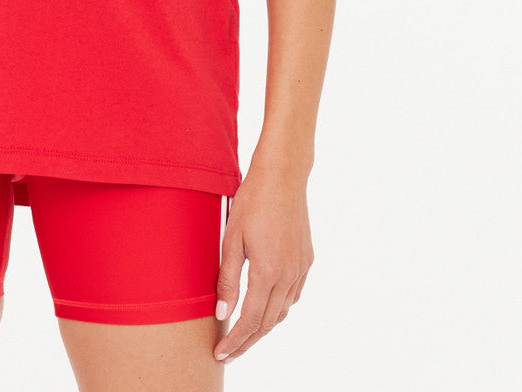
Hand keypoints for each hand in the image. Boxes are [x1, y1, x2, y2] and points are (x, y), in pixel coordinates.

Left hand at [213, 163, 312, 364]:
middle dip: (248, 341)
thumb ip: (228, 278)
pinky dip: (279, 308)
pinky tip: (267, 307)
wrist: (282, 175)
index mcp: (268, 272)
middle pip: (268, 323)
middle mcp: (289, 275)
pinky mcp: (307, 259)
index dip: (235, 340)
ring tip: (244, 334)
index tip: (220, 353)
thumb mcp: (232, 238)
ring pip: (283, 311)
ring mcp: (301, 268)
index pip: (251, 320)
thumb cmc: (252, 201)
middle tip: (229, 352)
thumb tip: (222, 313)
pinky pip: (294, 295)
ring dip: (264, 327)